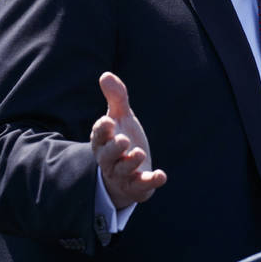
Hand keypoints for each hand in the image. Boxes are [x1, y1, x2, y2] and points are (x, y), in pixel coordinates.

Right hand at [90, 72, 166, 209]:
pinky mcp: (137, 186)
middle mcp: (109, 159)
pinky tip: (161, 175)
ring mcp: (123, 174)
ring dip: (131, 163)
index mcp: (103, 141)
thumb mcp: (121, 118)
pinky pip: (141, 186)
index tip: (108, 121)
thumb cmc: (122, 140)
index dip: (102, 129)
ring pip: (122, 171)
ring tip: (139, 153)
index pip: (99, 135)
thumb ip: (116, 98)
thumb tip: (105, 75)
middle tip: (124, 140)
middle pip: (106, 156)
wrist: (127, 174)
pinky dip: (151, 182)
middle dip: (114, 149)